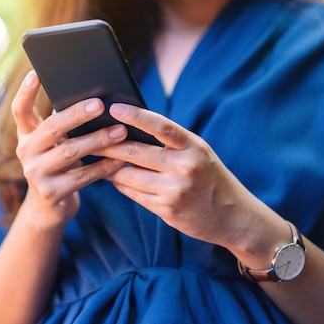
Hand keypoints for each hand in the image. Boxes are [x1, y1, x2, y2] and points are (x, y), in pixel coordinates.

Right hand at [11, 71, 127, 225]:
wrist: (49, 208)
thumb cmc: (58, 165)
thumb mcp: (53, 145)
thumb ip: (62, 126)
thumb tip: (96, 99)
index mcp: (26, 136)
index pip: (20, 111)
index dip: (25, 92)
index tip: (36, 73)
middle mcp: (26, 152)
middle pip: (51, 128)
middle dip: (76, 115)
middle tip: (100, 104)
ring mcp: (36, 174)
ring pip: (70, 152)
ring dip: (98, 140)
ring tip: (121, 131)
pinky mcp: (51, 193)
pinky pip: (81, 177)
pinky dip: (103, 167)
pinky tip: (119, 160)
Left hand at [99, 102, 257, 246]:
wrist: (234, 216)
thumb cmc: (210, 177)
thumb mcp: (199, 153)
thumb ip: (171, 142)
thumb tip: (130, 129)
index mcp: (194, 147)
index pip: (161, 126)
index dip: (136, 116)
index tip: (114, 107)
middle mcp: (185, 167)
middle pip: (135, 153)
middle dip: (108, 145)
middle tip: (89, 138)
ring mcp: (175, 190)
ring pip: (128, 176)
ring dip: (110, 168)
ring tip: (98, 159)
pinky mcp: (167, 210)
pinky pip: (133, 194)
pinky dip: (121, 185)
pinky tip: (115, 179)